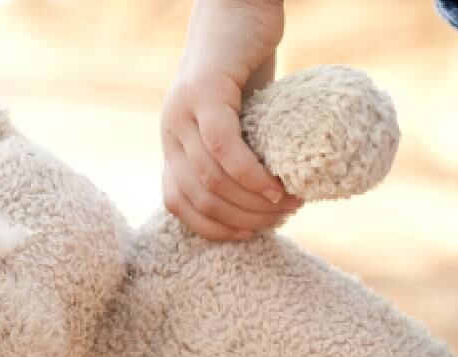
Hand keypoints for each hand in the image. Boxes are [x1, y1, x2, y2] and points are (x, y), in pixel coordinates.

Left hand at [161, 0, 302, 240]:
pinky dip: (249, 174)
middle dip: (241, 220)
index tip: (252, 233)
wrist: (240, 4)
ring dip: (251, 202)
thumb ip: (240, 153)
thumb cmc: (247, 62)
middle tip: (282, 217)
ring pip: (210, 178)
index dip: (215, 228)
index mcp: (173, 143)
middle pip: (198, 197)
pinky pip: (222, 147)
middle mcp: (170, 131)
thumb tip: (267, 201)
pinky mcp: (203, 92)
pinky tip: (273, 186)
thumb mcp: (239, 118)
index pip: (179, 204)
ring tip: (287, 203)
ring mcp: (181, 111)